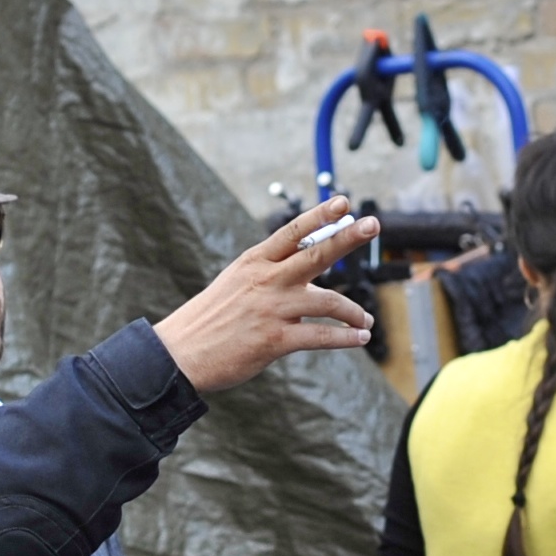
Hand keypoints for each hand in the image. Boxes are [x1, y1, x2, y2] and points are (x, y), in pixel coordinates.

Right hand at [150, 202, 379, 394]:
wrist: (182, 353)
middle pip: (316, 254)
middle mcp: (266, 280)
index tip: (343, 202)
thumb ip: (269, 273)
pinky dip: (345, 338)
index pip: (292, 232)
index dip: (320, 216)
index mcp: (254, 262)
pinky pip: (320, 336)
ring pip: (328, 301)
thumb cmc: (211, 318)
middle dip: (347, 237)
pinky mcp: (275, 340)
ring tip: (366, 321)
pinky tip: (359, 339)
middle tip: (373, 225)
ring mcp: (272, 309)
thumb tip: (305, 270)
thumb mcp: (236, 282)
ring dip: (354, 312)